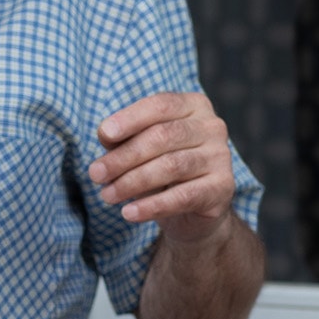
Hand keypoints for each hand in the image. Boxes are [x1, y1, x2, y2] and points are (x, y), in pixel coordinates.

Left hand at [88, 91, 235, 243]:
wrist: (192, 211)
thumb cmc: (160, 170)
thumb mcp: (138, 149)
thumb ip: (122, 138)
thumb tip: (106, 134)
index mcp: (193, 106)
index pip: (160, 105)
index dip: (130, 118)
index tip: (104, 135)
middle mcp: (212, 126)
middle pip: (163, 136)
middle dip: (124, 156)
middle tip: (95, 174)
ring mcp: (221, 157)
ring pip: (171, 166)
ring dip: (132, 182)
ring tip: (107, 195)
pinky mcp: (223, 188)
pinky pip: (183, 196)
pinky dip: (152, 206)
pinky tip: (129, 213)